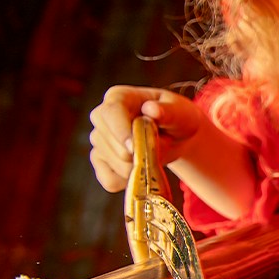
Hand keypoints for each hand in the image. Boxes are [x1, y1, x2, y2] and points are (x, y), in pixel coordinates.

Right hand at [87, 86, 209, 192]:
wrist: (178, 136)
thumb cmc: (178, 118)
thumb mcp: (180, 111)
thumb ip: (168, 111)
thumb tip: (151, 109)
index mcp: (118, 97)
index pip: (110, 113)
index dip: (121, 132)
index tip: (134, 147)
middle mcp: (101, 117)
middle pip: (110, 143)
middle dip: (138, 153)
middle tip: (159, 146)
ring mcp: (98, 140)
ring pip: (113, 164)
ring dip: (139, 166)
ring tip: (153, 153)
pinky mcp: (100, 161)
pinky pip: (110, 181)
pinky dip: (129, 181)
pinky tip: (142, 169)